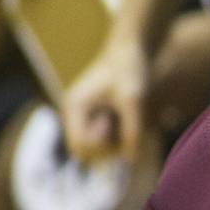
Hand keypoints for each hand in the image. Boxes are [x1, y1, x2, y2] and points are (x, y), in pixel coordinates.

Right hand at [62, 35, 149, 163]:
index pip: (80, 147)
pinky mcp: (97, 116)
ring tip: (132, 119)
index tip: (124, 136)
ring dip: (117, 141)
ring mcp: (85, 116)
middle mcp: (75, 114)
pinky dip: (120, 135)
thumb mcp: (134, 100)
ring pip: (98, 146)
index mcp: (76, 108)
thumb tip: (131, 159)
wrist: (133, 50)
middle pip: (87, 150)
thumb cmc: (131, 70)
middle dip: (109, 148)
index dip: (103, 150)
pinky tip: (132, 118)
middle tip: (131, 128)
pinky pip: (107, 138)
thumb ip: (133, 130)